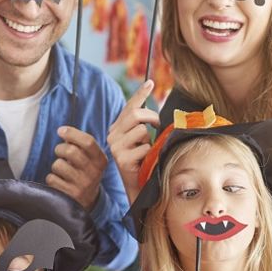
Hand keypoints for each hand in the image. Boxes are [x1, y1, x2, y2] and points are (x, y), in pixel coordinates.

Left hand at [47, 126, 107, 210]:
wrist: (88, 201)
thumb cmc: (85, 173)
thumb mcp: (89, 159)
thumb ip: (79, 144)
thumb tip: (63, 131)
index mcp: (100, 161)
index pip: (88, 142)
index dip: (72, 133)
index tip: (61, 131)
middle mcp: (94, 173)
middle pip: (71, 151)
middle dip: (60, 148)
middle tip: (60, 152)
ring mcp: (83, 185)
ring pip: (58, 165)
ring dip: (56, 166)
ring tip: (62, 170)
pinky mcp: (71, 195)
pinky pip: (52, 179)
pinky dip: (52, 178)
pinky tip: (60, 182)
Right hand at [107, 80, 159, 202]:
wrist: (138, 188)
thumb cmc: (144, 162)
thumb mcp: (143, 141)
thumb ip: (145, 126)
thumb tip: (159, 113)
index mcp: (117, 128)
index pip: (130, 106)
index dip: (141, 93)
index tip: (151, 82)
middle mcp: (112, 135)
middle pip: (135, 114)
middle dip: (152, 117)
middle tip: (158, 125)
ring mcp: (115, 147)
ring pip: (142, 130)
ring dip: (150, 140)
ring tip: (147, 152)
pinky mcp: (122, 159)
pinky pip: (144, 147)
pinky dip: (149, 153)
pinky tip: (144, 162)